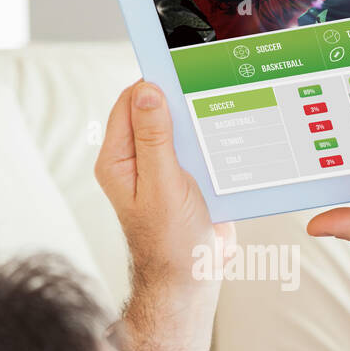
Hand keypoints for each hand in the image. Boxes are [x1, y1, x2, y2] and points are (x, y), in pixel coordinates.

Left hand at [94, 81, 233, 350]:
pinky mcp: (188, 179)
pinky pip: (201, 147)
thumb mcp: (163, 185)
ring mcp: (163, 168)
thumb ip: (155, 138)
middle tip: (208, 89)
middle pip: (158, 110)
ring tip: (222, 114)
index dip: (153, 82)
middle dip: (182, 99)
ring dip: (202, 121)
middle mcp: (137, 160)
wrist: (192, 283)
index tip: (179, 67)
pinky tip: (231, 139)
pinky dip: (214, 141)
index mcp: (119, 160)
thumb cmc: (171, 244)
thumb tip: (147, 91)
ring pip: (183, 127)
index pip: (130, 102)